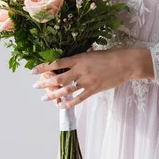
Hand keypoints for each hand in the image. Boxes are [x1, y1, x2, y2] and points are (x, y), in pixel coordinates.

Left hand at [31, 48, 152, 108]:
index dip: (43, 67)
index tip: (33, 70)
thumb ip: (80, 58)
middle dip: (44, 82)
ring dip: (53, 94)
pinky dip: (69, 103)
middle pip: (57, 78)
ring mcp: (86, 81)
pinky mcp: (93, 90)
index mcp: (79, 58)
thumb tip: (69, 61)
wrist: (125, 63)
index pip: (57, 62)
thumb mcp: (92, 53)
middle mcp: (80, 70)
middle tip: (35, 86)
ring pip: (65, 89)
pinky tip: (61, 105)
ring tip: (43, 98)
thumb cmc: (110, 55)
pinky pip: (78, 98)